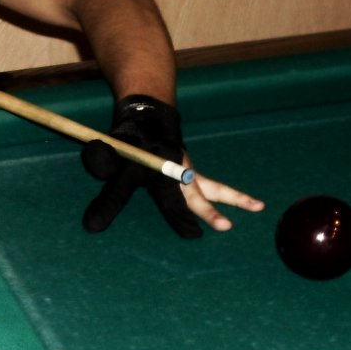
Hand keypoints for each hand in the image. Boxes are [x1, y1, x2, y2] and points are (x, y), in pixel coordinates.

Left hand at [81, 94, 263, 234]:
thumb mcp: (115, 168)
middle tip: (226, 227)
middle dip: (210, 211)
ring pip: (213, 186)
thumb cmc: (132, 144)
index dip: (181, 216)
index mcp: (161, 171)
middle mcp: (179, 172)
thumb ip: (108, 198)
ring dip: (235, 198)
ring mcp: (188, 171)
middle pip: (198, 193)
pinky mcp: (190, 171)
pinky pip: (208, 186)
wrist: (147, 116)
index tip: (195, 233)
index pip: (172, 199)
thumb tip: (92, 227)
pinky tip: (244, 203)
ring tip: (259, 206)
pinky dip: (226, 195)